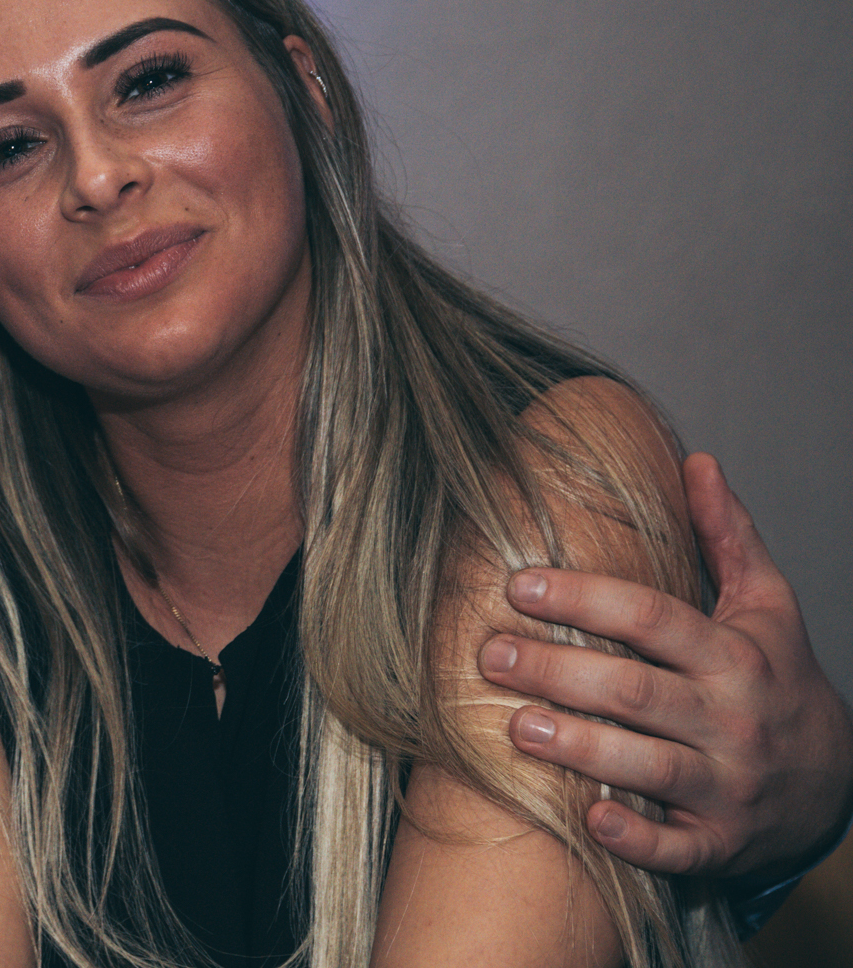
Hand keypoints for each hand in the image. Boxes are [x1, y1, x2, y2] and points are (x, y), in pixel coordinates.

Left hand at [477, 453, 852, 879]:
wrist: (836, 786)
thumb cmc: (777, 681)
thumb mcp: (767, 606)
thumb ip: (728, 536)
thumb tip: (696, 461)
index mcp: (736, 656)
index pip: (655, 618)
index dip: (585, 598)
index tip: (518, 584)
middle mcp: (733, 721)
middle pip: (639, 692)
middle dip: (561, 671)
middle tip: (492, 654)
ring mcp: (730, 787)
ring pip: (651, 767)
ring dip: (580, 748)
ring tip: (515, 726)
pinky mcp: (721, 845)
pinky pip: (678, 849)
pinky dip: (636, 838)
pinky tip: (589, 819)